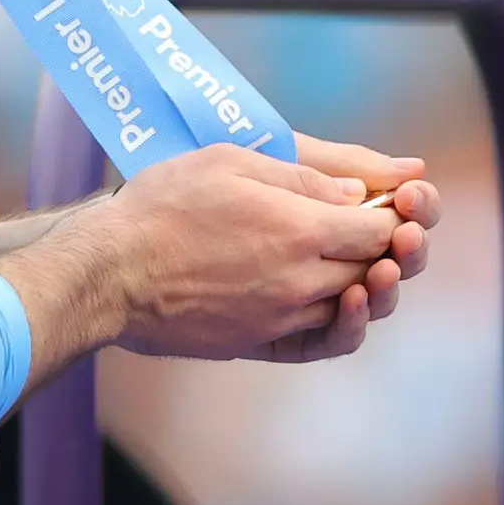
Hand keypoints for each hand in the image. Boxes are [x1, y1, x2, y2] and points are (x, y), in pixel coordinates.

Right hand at [95, 141, 424, 363]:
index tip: (392, 202)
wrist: (108, 273)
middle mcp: (299, 280)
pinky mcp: (258, 342)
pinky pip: (318, 338)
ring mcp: (279, 317)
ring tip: (366, 262)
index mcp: (299, 229)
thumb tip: (356, 194)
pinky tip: (336, 301)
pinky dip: (338, 320)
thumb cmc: (163, 206)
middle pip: (372, 267)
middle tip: (390, 229)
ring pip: (350, 306)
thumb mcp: (230, 162)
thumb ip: (301, 176)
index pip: (378, 228)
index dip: (394, 214)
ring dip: (367, 284)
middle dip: (389, 248)